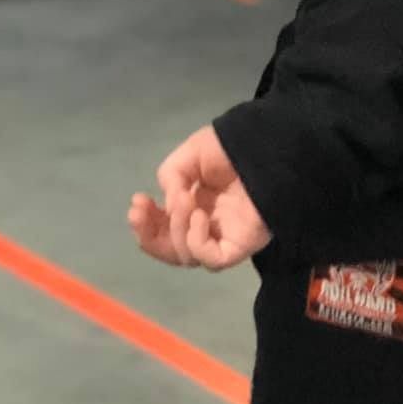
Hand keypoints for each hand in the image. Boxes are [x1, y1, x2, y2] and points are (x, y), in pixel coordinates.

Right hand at [128, 123, 270, 271]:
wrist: (266, 143)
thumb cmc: (231, 146)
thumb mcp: (190, 154)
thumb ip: (171, 176)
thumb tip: (170, 205)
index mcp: (195, 205)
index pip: (166, 228)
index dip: (146, 222)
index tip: (136, 202)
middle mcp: (207, 224)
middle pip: (172, 250)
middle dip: (150, 236)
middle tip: (139, 212)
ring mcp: (224, 236)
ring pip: (188, 257)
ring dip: (176, 231)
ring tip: (184, 201)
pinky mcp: (240, 244)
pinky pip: (213, 259)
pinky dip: (198, 243)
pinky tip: (199, 217)